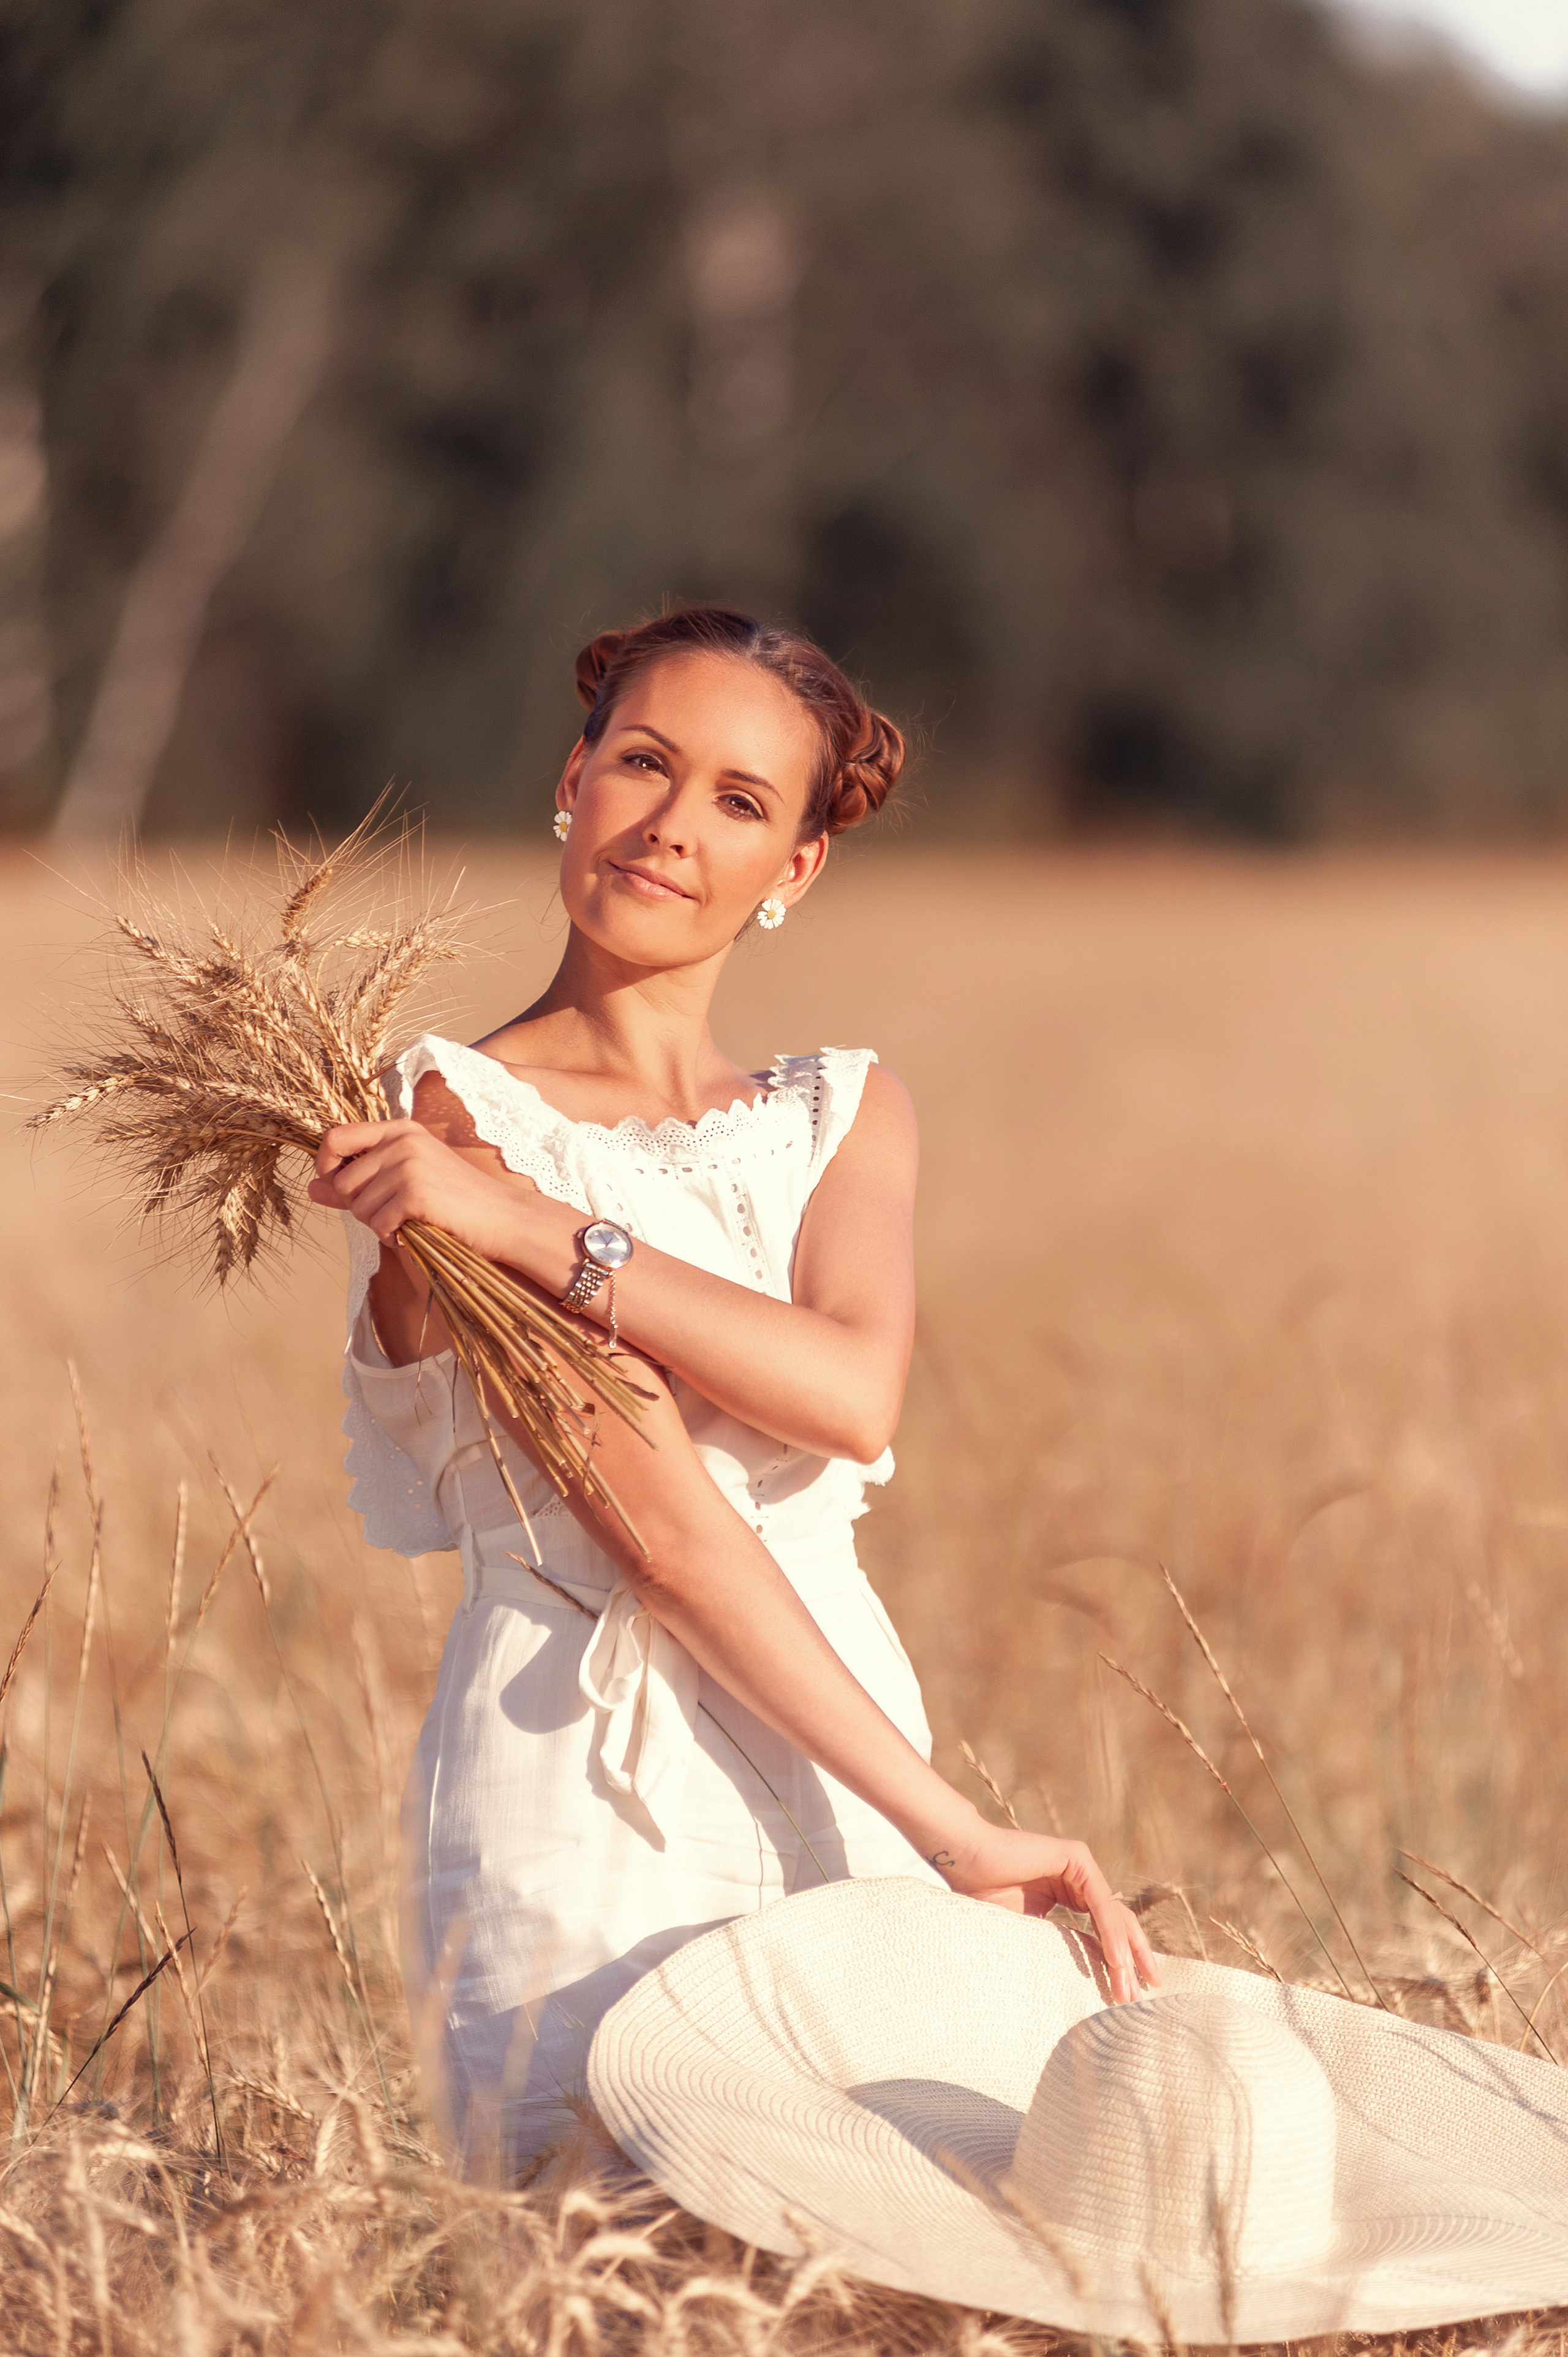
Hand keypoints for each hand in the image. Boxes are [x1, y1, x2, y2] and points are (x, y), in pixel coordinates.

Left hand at [307, 1119, 529, 1260]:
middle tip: (391, 1216)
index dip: (326, 1166)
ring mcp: (410, 1165)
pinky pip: (378, 1224)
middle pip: (343, 1181)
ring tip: (406, 1225)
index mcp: (399, 1130)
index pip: (335, 1137)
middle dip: (359, 1208)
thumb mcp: (405, 1180)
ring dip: (377, 1226)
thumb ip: (358, 1182)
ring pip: (358, 1207)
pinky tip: (412, 1235)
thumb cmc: (456, 1201)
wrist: (504, 1218)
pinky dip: (392, 1238)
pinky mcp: (416, 1193)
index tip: (338, 1189)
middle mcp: (402, 1141)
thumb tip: (311, 1188)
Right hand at [932, 1822, 1159, 2003]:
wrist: (963, 1860)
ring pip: (1114, 1915)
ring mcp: (1080, 1866)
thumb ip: (1053, 1948)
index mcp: (1069, 1893)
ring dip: (1124, 1955)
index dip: (1119, 1960)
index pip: (1105, 1928)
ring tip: (1130, 1988)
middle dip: (1134, 1960)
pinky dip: (1111, 1934)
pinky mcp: (1076, 1858)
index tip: (1128, 1994)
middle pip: (1118, 1922)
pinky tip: (1117, 1960)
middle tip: (1145, 1995)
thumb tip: (1069, 1990)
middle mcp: (1080, 1878)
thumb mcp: (1026, 1932)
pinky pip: (1100, 1903)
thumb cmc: (983, 1895)